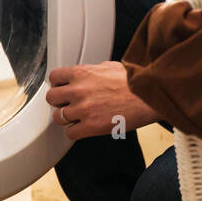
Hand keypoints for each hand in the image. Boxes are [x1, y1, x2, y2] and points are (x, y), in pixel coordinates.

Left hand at [44, 61, 158, 140]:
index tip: (63, 89)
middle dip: (59, 102)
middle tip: (69, 105)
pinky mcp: (91, 126)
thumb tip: (86, 76)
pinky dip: (75, 132)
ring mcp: (84, 109)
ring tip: (79, 118)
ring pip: (58, 118)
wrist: (150, 95)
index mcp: (83, 73)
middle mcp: (79, 90)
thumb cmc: (135, 81)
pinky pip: (70, 133)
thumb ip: (91, 72)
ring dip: (67, 119)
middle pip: (51, 98)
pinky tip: (84, 128)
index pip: (54, 77)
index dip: (58, 85)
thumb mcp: (109, 67)